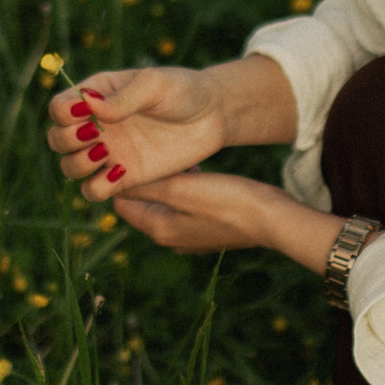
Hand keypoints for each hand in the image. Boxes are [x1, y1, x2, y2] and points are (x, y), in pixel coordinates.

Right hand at [45, 66, 228, 200]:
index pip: (58, 107)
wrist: (212, 116)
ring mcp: (108, 153)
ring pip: (70, 168)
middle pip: (56, 140)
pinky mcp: (124, 177)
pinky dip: (98, 187)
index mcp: (95, 95)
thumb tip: (89, 107)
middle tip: (98, 136)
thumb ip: (123, 97)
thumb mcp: (154, 85)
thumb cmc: (182, 90)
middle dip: (67, 141)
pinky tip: (122, 172)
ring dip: (78, 165)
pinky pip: (94, 191)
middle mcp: (95, 125)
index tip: (88, 114)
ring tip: (105, 154)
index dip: (63, 114)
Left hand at [111, 170, 344, 271]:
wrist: (273, 219)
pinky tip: (197, 170)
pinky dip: (184, 188)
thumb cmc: (227, 201)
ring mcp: (190, 236)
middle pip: (142, 203)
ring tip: (175, 156)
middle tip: (149, 148)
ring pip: (165, 202)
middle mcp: (169, 237)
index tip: (127, 152)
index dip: (120, 177)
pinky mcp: (208, 228)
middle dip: (144, 177)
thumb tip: (111, 180)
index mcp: (157, 229)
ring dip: (166, 181)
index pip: (121, 203)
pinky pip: (185, 205)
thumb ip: (147, 185)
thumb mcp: (181, 189)